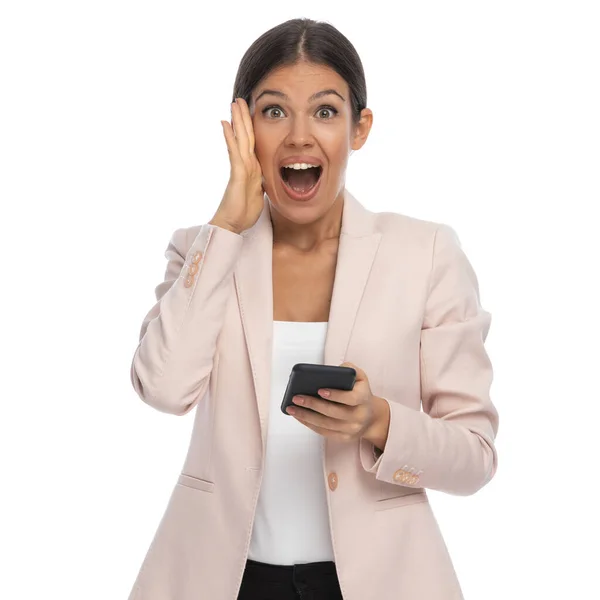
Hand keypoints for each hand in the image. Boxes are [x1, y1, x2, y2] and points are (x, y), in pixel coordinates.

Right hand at [211, 97, 264, 233]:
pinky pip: (235, 153)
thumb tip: (263, 180)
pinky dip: (231, 138)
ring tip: (233, 104)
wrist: (233, 225)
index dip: (251, 127)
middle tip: (240, 99)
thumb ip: (260, 184)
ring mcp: (241, 168)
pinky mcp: (237, 174)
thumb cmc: (243, 213)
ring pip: (240, 140)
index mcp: (252, 168)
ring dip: (237, 121)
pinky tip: (226, 124)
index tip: (250, 113)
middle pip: (246, 136)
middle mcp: (246, 165)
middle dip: (243, 117)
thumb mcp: (259, 195)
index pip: (252, 143)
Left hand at [286, 362, 379, 442]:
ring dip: (306, 416)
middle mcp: (359, 416)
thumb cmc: (359, 393)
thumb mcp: (360, 377)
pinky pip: (324, 432)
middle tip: (296, 398)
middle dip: (313, 405)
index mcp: (364, 398)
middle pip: (334, 413)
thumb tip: (332, 370)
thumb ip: (349, 369)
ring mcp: (352, 429)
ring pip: (326, 425)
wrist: (371, 417)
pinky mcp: (344, 438)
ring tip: (291, 408)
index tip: (320, 390)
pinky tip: (298, 416)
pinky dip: (309, 424)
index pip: (351, 398)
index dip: (335, 395)